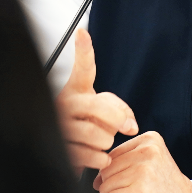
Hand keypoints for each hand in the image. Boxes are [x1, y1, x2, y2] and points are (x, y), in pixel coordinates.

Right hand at [55, 29, 136, 170]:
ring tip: (100, 143)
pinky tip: (97, 157)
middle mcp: (64, 104)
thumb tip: (131, 126)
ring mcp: (60, 127)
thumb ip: (121, 111)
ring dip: (107, 142)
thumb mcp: (105, 113)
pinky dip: (102, 160)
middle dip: (117, 120)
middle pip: (98, 107)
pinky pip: (94, 156)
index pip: (82, 68)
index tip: (82, 33)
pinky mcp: (61, 150)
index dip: (83, 50)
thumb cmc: (87, 127)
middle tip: (124, 128)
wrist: (64, 155)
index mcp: (76, 90)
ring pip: (98, 135)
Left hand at [94, 131, 191, 192]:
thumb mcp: (149, 162)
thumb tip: (96, 176)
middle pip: (105, 172)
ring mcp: (143, 170)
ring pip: (104, 188)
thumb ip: (124, 161)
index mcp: (149, 139)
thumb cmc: (166, 189)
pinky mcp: (138, 191)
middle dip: (116, 189)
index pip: (110, 156)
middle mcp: (146, 151)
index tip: (136, 183)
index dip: (117, 176)